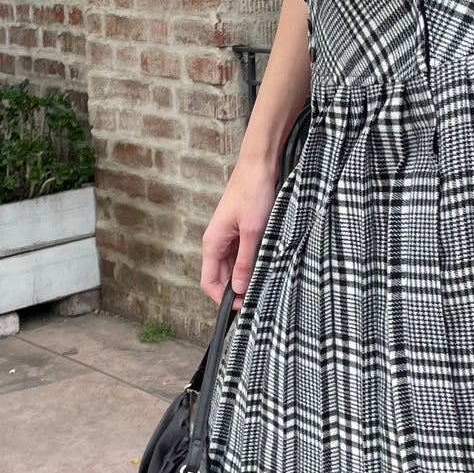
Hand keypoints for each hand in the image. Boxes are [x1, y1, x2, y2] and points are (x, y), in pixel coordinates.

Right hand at [201, 158, 278, 311]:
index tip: (243, 307)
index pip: (209, 281)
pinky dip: (250, 263)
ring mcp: (228, 236)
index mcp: (213, 242)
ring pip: (232, 266)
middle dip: (236, 289)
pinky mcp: (239, 230)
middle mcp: (217, 241)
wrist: (259, 165)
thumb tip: (238, 289)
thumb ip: (245, 262)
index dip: (223, 298)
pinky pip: (240, 254)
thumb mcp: (253, 231)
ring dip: (244, 276)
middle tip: (258, 297)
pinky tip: (264, 265)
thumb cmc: (253, 193)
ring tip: (264, 282)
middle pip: (221, 276)